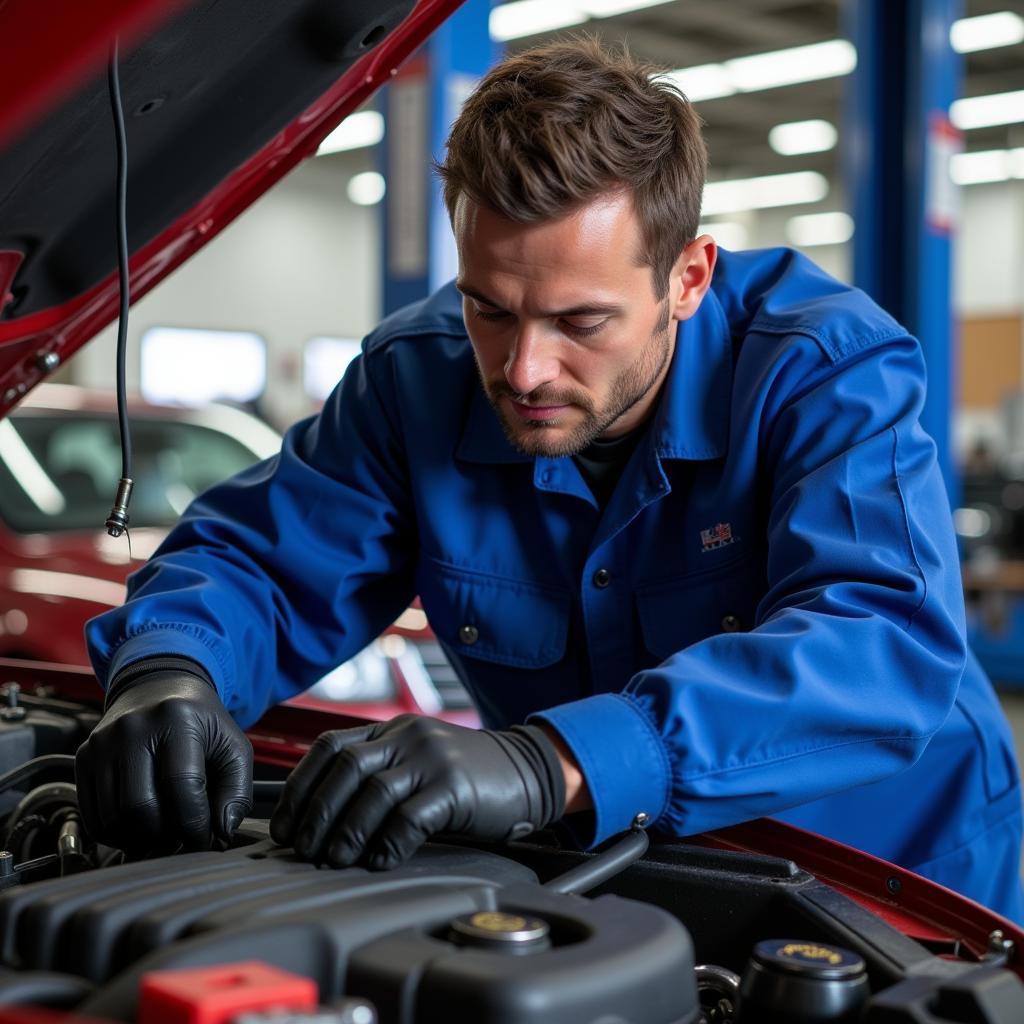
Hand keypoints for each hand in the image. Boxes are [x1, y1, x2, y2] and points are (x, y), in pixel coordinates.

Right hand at [75, 660, 252, 853]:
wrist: (159, 689)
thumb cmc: (200, 723)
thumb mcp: (233, 747)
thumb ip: (237, 790)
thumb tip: (223, 832)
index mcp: (177, 719)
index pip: (182, 786)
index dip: (195, 824)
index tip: (205, 839)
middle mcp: (134, 728)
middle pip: (140, 808)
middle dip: (165, 836)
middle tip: (181, 840)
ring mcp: (103, 742)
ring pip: (113, 818)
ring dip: (140, 840)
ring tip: (163, 834)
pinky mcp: (84, 757)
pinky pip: (92, 816)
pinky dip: (116, 835)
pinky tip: (139, 829)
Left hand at [269, 715, 565, 868]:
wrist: (527, 771)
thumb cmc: (466, 777)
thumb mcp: (416, 763)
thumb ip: (378, 776)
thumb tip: (320, 820)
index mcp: (391, 730)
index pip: (329, 746)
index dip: (299, 786)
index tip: (285, 823)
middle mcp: (406, 737)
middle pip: (345, 768)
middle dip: (317, 812)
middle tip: (304, 847)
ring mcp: (432, 758)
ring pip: (373, 791)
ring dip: (347, 831)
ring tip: (336, 859)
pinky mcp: (455, 786)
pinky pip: (411, 816)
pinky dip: (388, 843)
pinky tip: (379, 861)